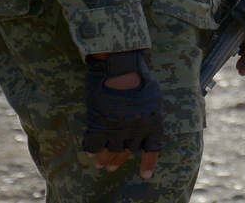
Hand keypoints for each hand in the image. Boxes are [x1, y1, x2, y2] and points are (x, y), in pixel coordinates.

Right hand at [82, 51, 162, 178]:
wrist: (122, 68)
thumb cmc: (141, 78)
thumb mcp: (154, 97)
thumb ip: (149, 114)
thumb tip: (146, 125)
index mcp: (153, 124)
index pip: (152, 150)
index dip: (148, 164)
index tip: (146, 176)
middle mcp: (136, 131)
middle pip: (127, 153)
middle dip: (119, 161)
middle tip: (112, 167)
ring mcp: (117, 130)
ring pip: (111, 153)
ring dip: (105, 159)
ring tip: (101, 163)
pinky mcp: (99, 126)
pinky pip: (94, 146)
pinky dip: (92, 150)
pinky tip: (90, 152)